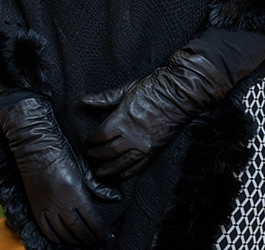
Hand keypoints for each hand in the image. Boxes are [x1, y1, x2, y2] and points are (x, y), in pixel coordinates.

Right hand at [0, 96, 118, 246]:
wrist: (34, 144)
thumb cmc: (59, 151)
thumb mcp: (82, 167)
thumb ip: (98, 185)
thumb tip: (115, 197)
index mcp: (75, 192)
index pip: (92, 220)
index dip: (101, 231)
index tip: (107, 235)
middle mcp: (60, 202)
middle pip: (78, 229)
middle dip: (89, 238)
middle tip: (96, 241)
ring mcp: (46, 205)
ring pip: (62, 232)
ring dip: (73, 240)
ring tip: (81, 242)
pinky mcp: (35, 205)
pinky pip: (45, 227)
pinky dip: (54, 236)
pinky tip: (61, 239)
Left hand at [81, 49, 230, 179]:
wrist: (180, 95)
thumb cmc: (152, 89)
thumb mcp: (126, 89)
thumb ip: (105, 98)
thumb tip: (84, 100)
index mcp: (122, 121)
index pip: (101, 135)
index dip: (92, 139)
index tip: (88, 139)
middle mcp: (132, 137)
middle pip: (109, 151)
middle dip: (98, 154)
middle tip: (91, 155)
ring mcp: (145, 146)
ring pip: (123, 163)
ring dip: (110, 168)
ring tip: (100, 172)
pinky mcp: (156, 151)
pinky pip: (141, 166)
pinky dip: (130, 172)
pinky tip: (123, 175)